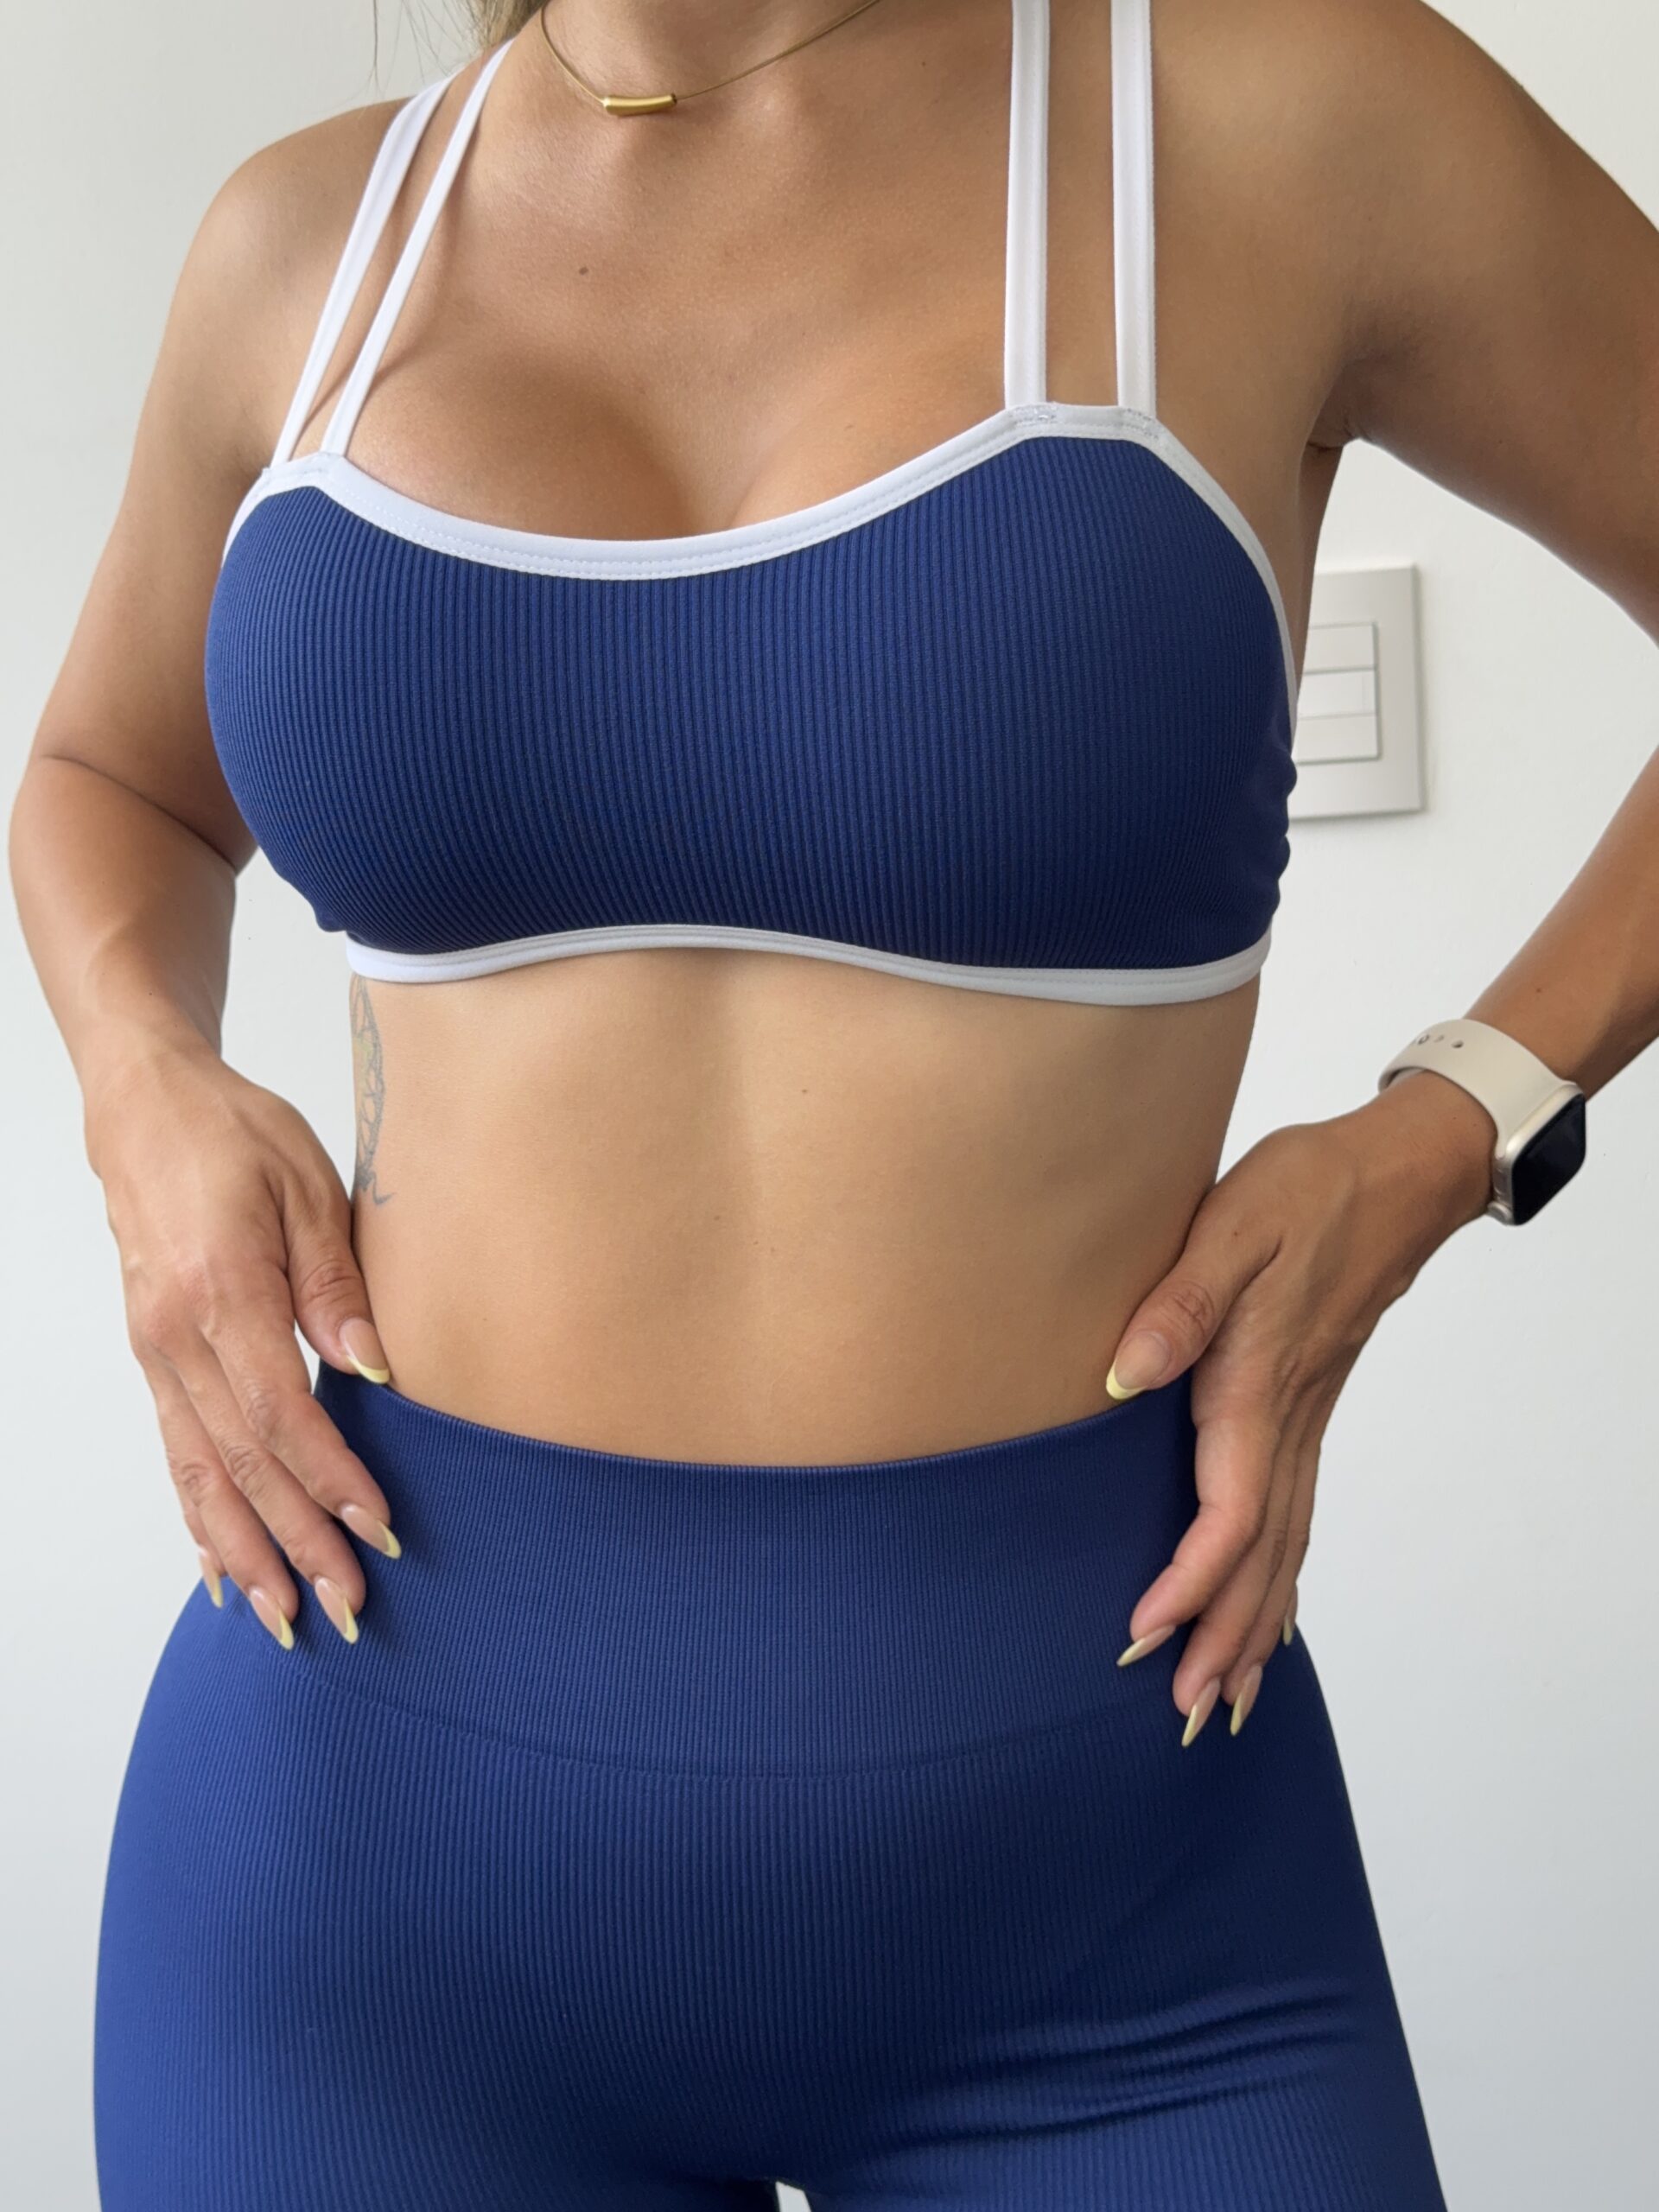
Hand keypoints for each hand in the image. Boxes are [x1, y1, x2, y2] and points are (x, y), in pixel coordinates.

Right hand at [87, 1033, 398, 1648]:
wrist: (146, 1107)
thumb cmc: (235, 1133)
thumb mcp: (308, 1185)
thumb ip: (338, 1283)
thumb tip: (374, 1372)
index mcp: (220, 1290)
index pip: (281, 1413)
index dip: (330, 1479)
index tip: (379, 1528)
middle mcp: (175, 1337)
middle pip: (241, 1463)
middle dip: (296, 1542)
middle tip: (347, 1606)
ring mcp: (156, 1353)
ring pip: (200, 1475)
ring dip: (246, 1552)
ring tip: (288, 1617)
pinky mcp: (153, 1358)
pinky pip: (176, 1454)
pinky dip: (200, 1519)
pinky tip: (223, 1569)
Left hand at [1107, 1070, 1494, 1743]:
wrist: (1394, 1174)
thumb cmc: (1307, 1191)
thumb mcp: (1230, 1226)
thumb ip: (1177, 1302)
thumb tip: (1123, 1374)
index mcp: (1257, 1387)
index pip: (1228, 1514)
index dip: (1188, 1582)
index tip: (1144, 1634)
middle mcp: (1287, 1421)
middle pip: (1262, 1556)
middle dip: (1224, 1638)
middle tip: (1186, 1712)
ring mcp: (1306, 1421)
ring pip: (1285, 1546)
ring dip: (1255, 1624)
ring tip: (1227, 1698)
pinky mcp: (1309, 1409)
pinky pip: (1297, 1515)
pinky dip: (1283, 1576)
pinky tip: (1271, 1611)